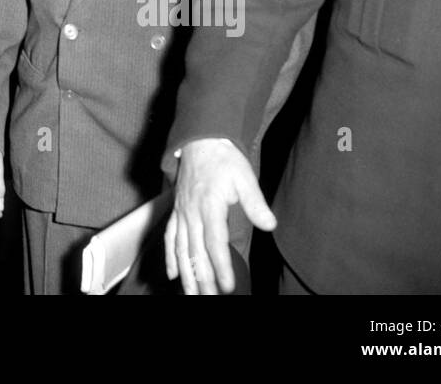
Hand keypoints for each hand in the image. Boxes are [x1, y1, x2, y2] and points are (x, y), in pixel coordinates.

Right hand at [164, 138, 275, 294]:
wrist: (199, 141)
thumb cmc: (224, 159)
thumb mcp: (244, 176)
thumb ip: (255, 202)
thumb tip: (270, 224)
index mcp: (209, 205)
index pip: (214, 242)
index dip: (221, 266)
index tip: (227, 286)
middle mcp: (191, 212)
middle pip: (195, 251)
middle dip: (202, 278)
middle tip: (210, 298)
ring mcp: (181, 213)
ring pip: (180, 249)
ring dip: (186, 274)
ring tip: (191, 295)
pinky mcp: (176, 211)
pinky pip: (170, 237)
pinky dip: (170, 257)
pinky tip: (173, 275)